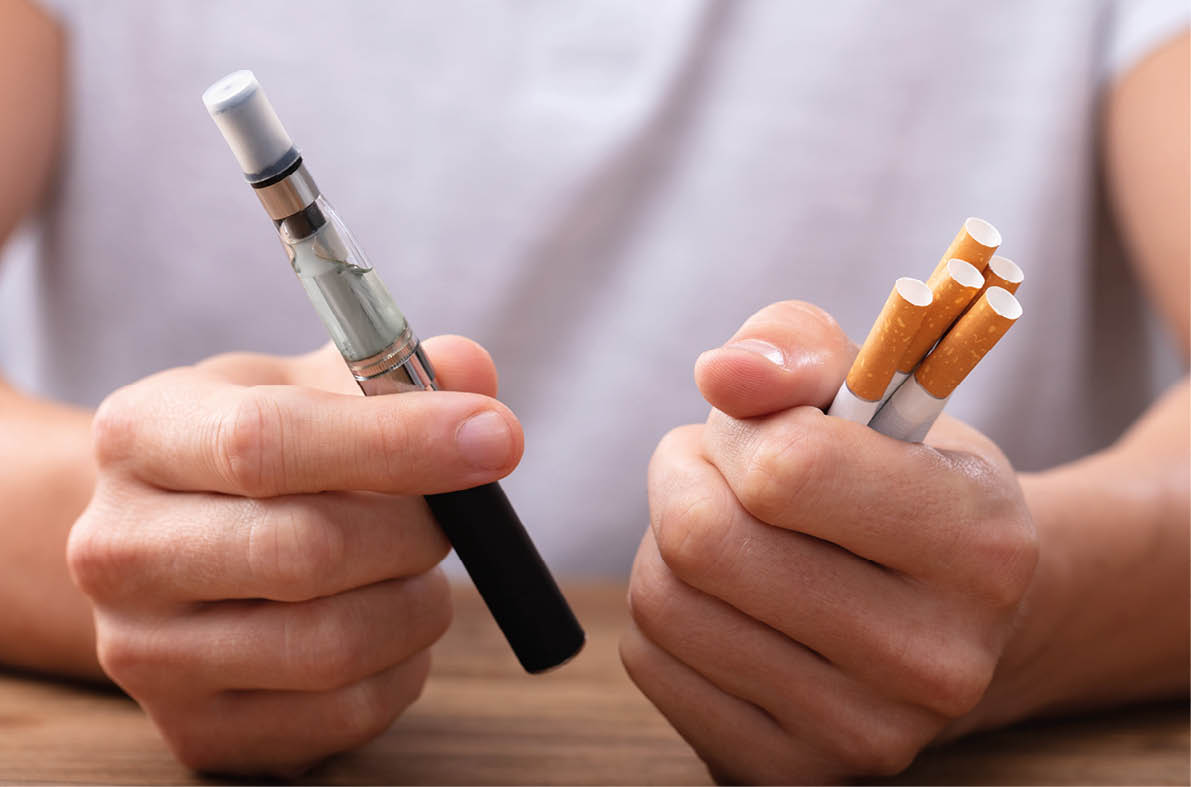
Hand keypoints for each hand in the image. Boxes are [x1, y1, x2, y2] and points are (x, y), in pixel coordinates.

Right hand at [67, 336, 522, 774]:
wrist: (167, 554)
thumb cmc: (255, 457)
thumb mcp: (302, 387)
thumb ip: (390, 374)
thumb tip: (473, 374)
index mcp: (140, 434)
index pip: (266, 442)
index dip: (399, 440)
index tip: (498, 437)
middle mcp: (118, 549)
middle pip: (307, 551)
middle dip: (417, 531)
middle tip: (452, 514)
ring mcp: (147, 655)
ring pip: (335, 644)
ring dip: (417, 602)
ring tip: (414, 567)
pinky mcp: (198, 731)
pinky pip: (347, 714)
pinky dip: (403, 666)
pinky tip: (387, 622)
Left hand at [621, 302, 1038, 783]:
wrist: (958, 620)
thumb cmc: (902, 483)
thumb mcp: (876, 387)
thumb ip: (794, 345)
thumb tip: (721, 373)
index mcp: (980, 545)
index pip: (784, 470)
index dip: (740, 430)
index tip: (759, 430)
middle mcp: (936, 660)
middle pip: (701, 542)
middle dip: (685, 479)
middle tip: (719, 471)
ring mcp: (866, 734)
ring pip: (662, 603)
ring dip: (666, 543)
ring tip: (728, 531)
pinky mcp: (792, 772)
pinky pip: (652, 663)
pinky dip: (665, 613)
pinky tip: (724, 599)